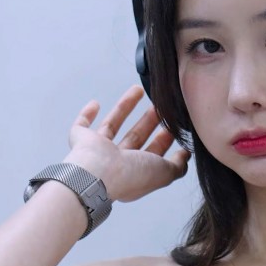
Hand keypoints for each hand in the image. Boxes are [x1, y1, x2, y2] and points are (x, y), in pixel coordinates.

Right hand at [65, 83, 190, 203]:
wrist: (98, 174)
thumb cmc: (129, 175)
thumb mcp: (164, 172)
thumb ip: (177, 165)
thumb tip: (185, 156)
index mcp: (134, 173)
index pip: (152, 155)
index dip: (162, 141)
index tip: (173, 127)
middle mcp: (115, 163)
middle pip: (134, 137)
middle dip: (148, 122)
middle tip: (160, 106)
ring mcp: (97, 151)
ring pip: (112, 125)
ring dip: (124, 107)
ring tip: (139, 90)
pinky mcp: (80, 140)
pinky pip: (81, 125)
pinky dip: (86, 115)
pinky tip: (95, 103)